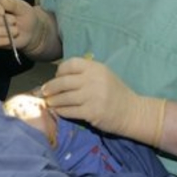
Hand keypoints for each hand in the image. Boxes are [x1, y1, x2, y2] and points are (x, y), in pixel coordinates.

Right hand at [0, 0, 39, 52]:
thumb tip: (1, 0)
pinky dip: (1, 40)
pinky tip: (10, 39)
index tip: (2, 12)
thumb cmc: (25, 16)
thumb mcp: (24, 8)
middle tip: (14, 21)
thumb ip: (13, 4)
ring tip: (15, 30)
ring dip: (2, 31)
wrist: (29, 32)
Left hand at [41, 58, 165, 146]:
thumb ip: (85, 73)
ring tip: (49, 102)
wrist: (132, 112)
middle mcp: (93, 80)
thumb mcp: (103, 75)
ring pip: (64, 98)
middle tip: (44, 92)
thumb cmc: (116, 93)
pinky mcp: (91, 112)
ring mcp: (92, 96)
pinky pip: (69, 111)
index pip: (70, 64)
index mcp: (96, 68)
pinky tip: (58, 111)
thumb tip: (59, 76)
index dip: (60, 71)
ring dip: (53, 101)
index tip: (56, 78)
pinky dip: (61, 111)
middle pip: (63, 82)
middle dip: (50, 87)